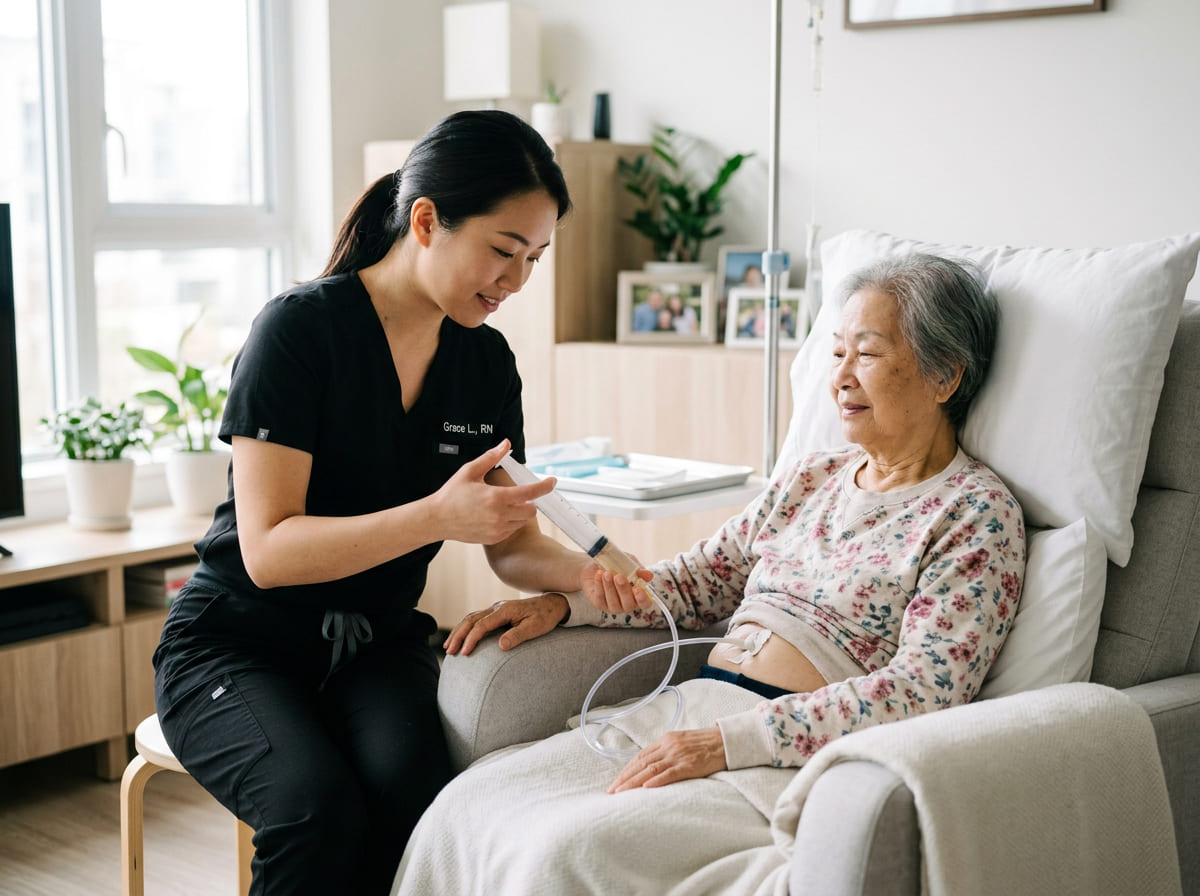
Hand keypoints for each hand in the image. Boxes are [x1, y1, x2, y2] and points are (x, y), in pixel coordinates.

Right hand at [431, 440, 555, 545]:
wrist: (437, 519)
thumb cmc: (452, 494)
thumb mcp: (470, 471)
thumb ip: (491, 457)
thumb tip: (506, 443)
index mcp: (496, 497)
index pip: (530, 492)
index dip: (544, 486)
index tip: (552, 481)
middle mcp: (499, 515)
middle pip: (531, 510)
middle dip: (530, 501)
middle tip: (519, 494)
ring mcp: (497, 529)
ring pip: (522, 521)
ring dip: (520, 512)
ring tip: (502, 504)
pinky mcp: (493, 539)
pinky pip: (511, 530)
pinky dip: (510, 522)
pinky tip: (495, 515)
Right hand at [443, 592, 568, 655]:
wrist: (552, 604)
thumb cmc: (545, 617)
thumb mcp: (536, 627)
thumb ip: (518, 636)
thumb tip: (501, 646)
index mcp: (505, 610)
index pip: (482, 625)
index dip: (472, 639)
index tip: (464, 653)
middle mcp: (497, 607)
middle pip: (471, 619)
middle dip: (458, 635)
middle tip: (449, 651)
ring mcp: (496, 608)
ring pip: (471, 618)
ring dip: (458, 631)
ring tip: (448, 646)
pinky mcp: (496, 612)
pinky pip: (476, 618)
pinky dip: (465, 628)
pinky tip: (460, 638)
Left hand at [580, 558, 654, 614]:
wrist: (598, 564)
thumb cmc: (618, 566)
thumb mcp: (630, 565)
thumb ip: (639, 570)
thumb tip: (649, 575)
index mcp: (638, 596)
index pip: (645, 603)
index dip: (643, 599)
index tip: (638, 589)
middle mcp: (626, 604)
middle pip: (628, 604)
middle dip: (623, 590)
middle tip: (619, 576)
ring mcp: (613, 606)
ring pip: (613, 601)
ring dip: (610, 587)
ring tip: (607, 573)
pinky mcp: (599, 604)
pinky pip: (600, 597)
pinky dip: (599, 585)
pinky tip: (599, 575)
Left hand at [607, 727, 726, 792]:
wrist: (726, 741)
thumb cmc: (705, 744)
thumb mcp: (681, 742)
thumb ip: (666, 751)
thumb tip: (651, 766)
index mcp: (665, 740)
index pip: (640, 756)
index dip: (626, 770)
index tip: (615, 782)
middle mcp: (669, 746)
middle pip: (641, 763)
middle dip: (625, 778)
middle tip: (612, 791)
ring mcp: (679, 755)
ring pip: (651, 769)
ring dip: (634, 782)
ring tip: (621, 793)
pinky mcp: (690, 765)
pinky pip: (670, 774)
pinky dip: (656, 781)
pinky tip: (645, 788)